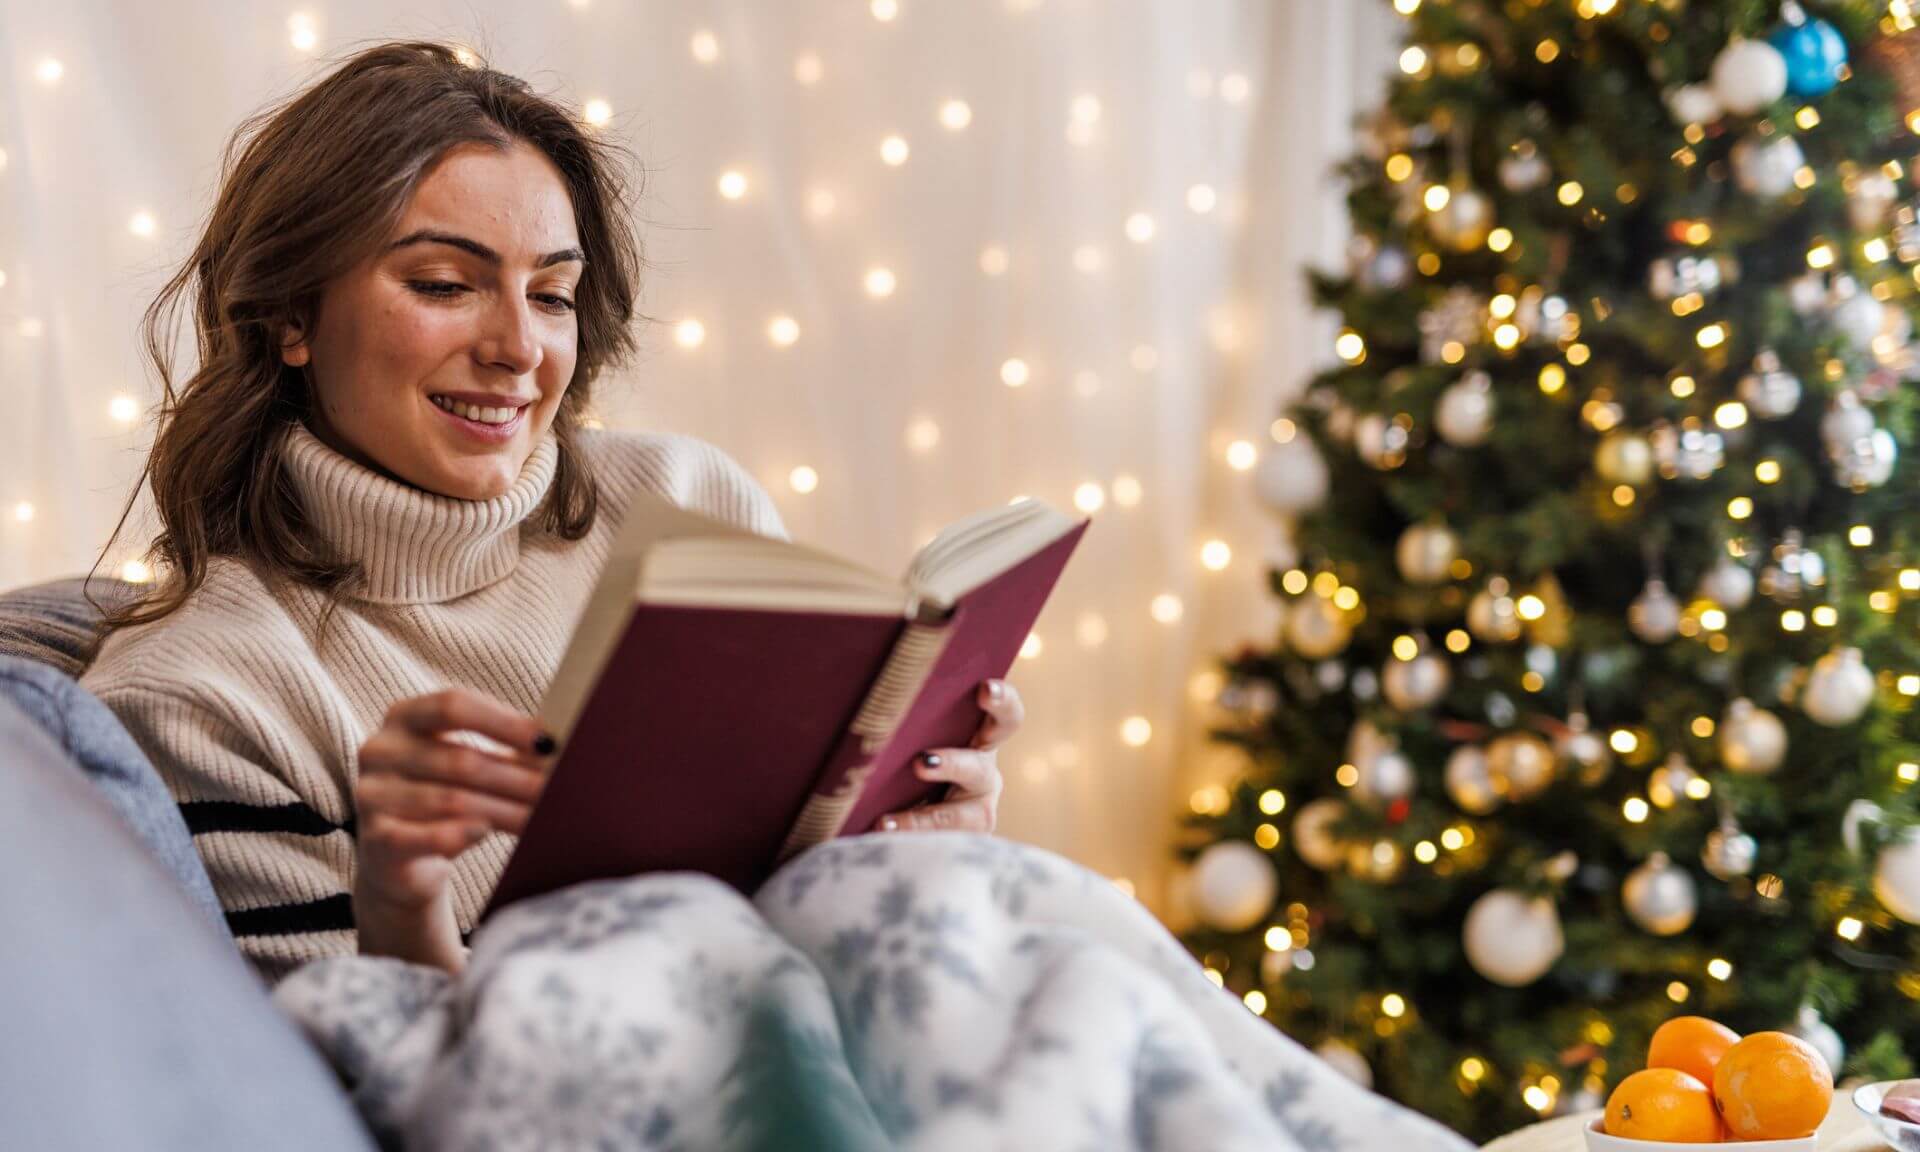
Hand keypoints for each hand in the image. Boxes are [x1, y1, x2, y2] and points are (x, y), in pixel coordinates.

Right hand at [351, 688, 557, 970]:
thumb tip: (559, 745)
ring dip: (505, 810)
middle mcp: (380, 750)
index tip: (549, 741)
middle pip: (459, 759)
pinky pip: (419, 837)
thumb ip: (500, 747)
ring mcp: (371, 795)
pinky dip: (457, 834)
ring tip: (544, 817)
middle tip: (560, 789)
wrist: (400, 861)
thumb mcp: (465, 762)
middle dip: (517, 776)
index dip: (505, 722)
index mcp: (404, 716)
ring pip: (450, 800)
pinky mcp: (373, 840)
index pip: (454, 706)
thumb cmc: (446, 796)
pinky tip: (485, 832)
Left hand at [873, 677, 1021, 833]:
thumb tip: (860, 672)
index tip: (984, 690)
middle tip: (920, 762)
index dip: (1002, 701)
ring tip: (884, 823)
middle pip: (979, 769)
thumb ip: (909, 716)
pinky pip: (936, 846)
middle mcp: (985, 775)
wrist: (903, 807)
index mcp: (982, 738)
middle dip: (952, 764)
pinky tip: (874, 839)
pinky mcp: (959, 845)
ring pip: (958, 819)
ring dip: (921, 819)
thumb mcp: (916, 733)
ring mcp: (976, 815)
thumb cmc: (909, 755)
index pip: (1006, 716)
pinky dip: (904, 843)